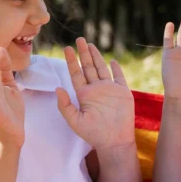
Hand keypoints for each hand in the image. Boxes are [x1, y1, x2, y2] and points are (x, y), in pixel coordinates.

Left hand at [56, 37, 135, 151]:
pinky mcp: (123, 93)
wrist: (114, 141)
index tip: (66, 49)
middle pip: (88, 67)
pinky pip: (119, 77)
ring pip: (101, 68)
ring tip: (90, 45)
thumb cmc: (93, 134)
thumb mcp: (75, 121)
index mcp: (84, 94)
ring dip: (96, 57)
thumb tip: (58, 88)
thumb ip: (65, 106)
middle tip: (79, 39)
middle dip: (83, 53)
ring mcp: (109, 90)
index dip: (71, 61)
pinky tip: (112, 61)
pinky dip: (116, 68)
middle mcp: (96, 89)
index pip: (76, 74)